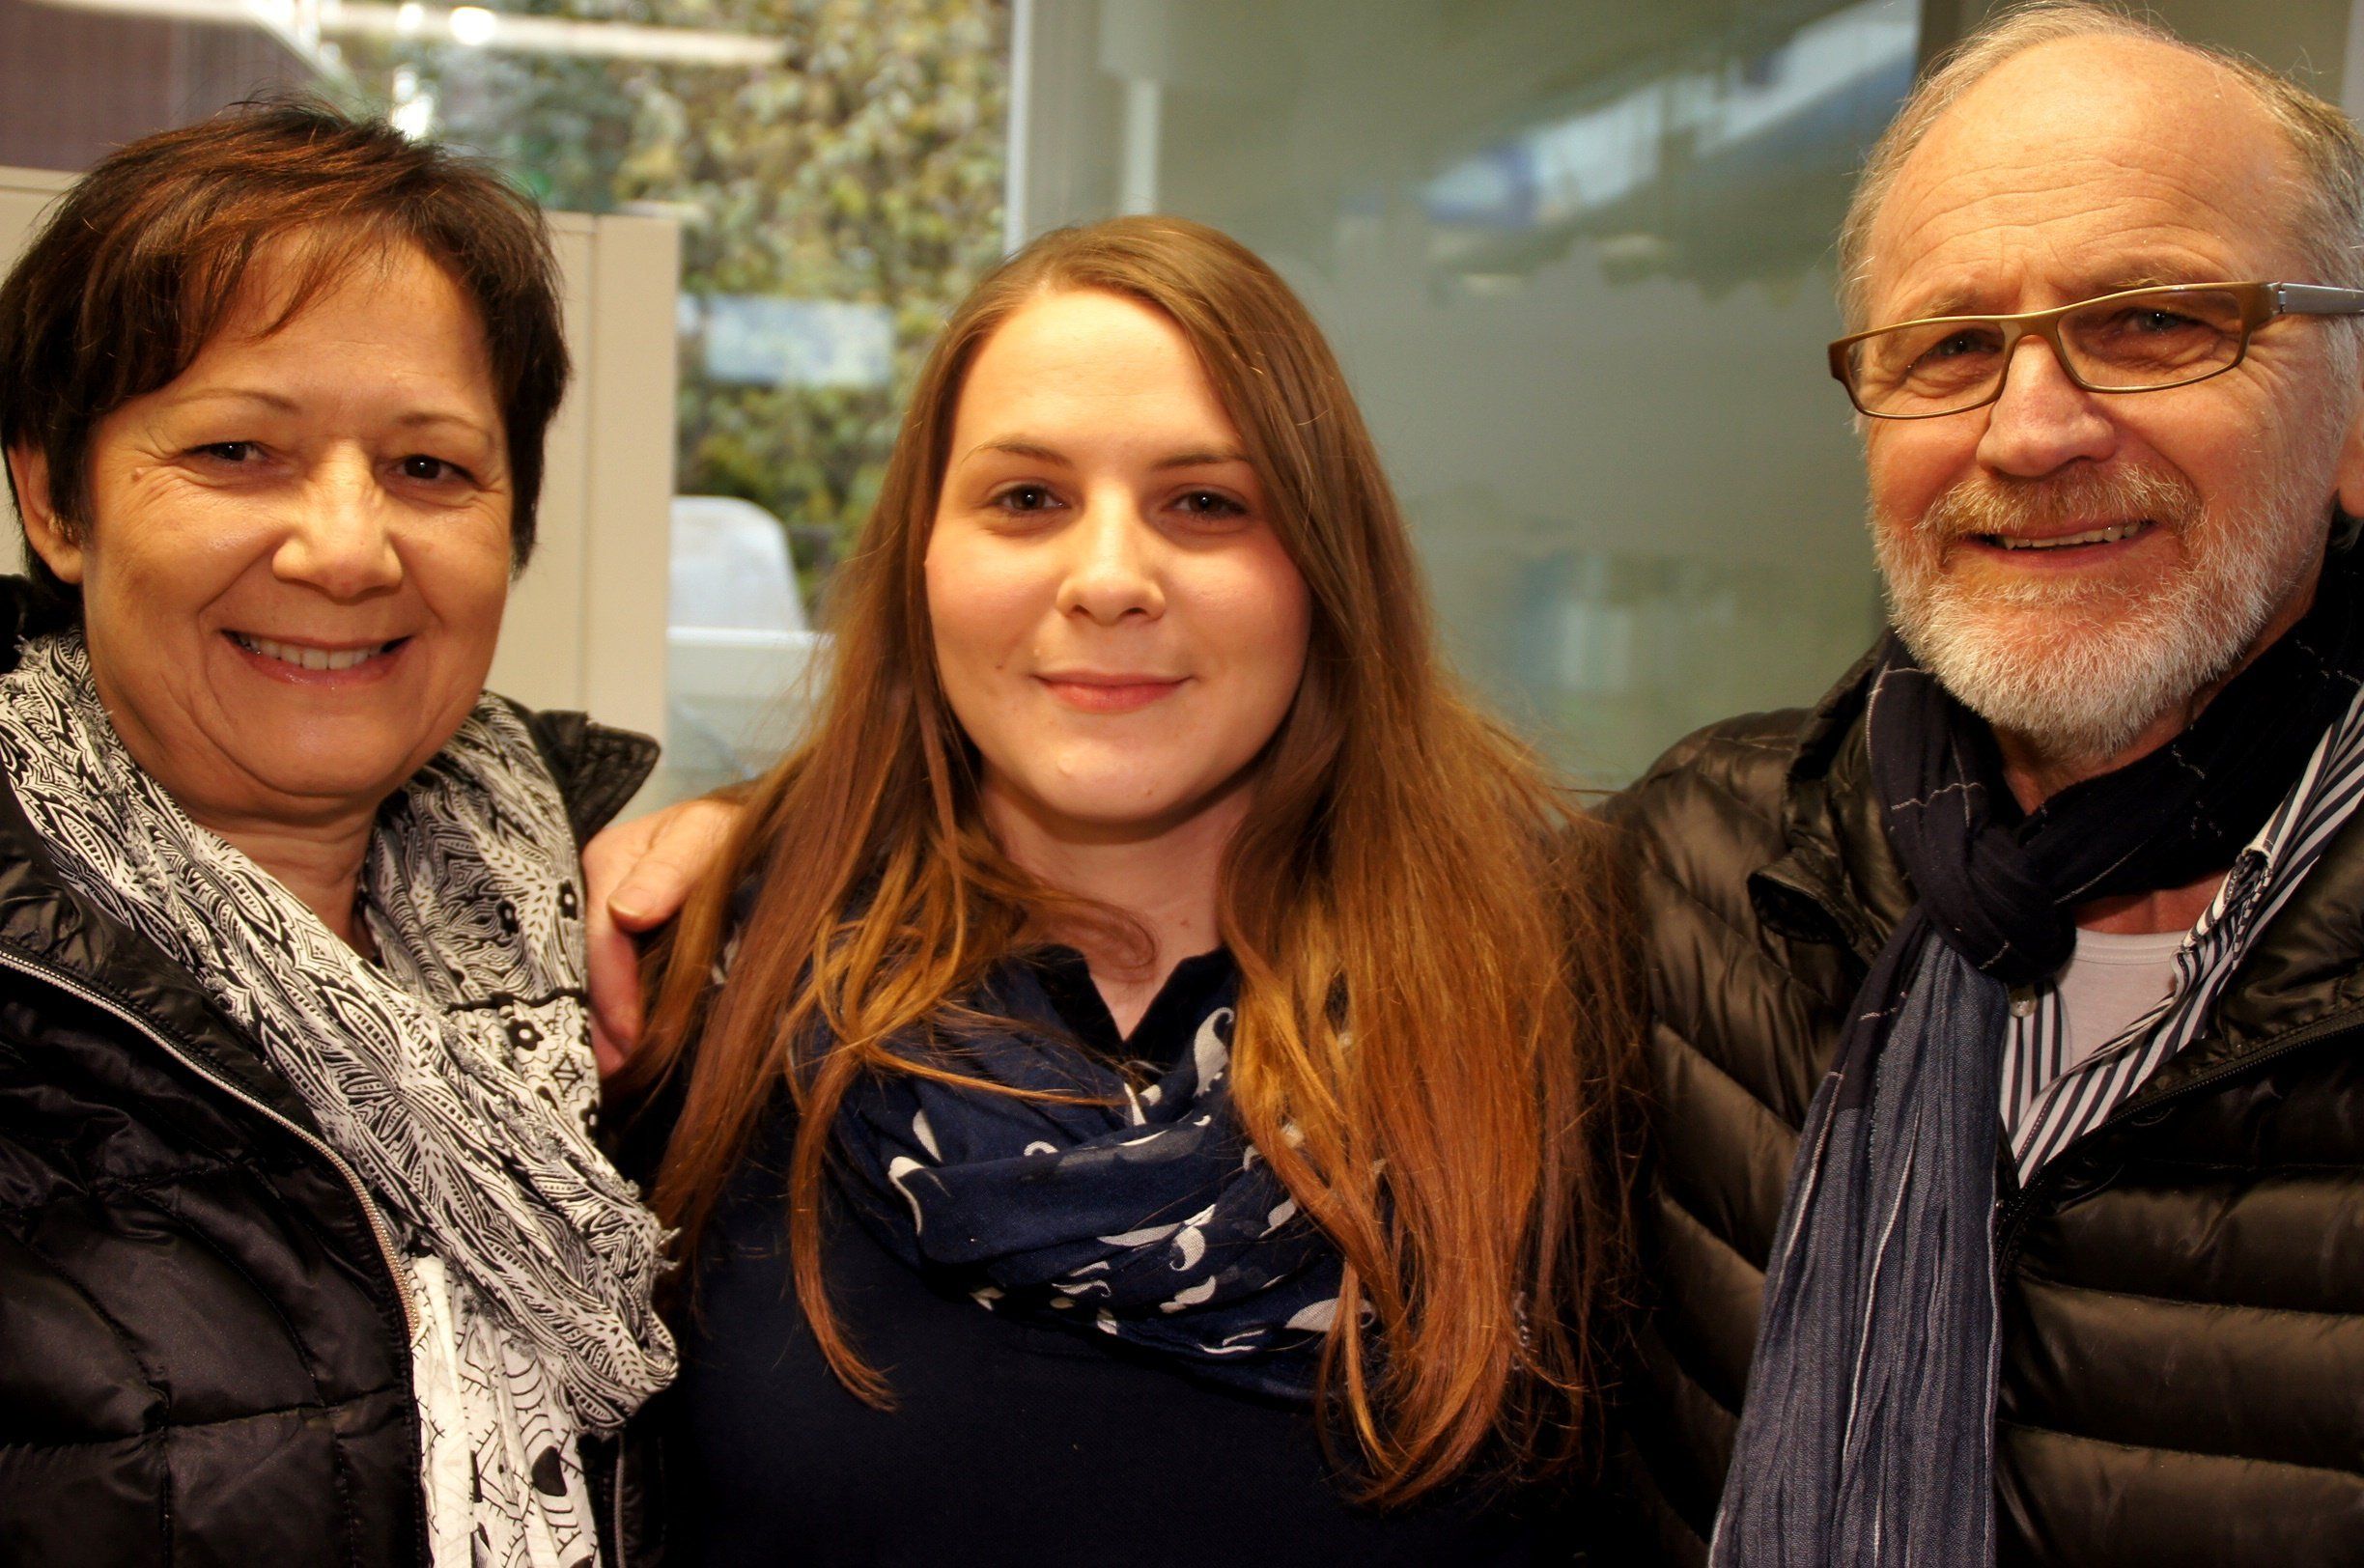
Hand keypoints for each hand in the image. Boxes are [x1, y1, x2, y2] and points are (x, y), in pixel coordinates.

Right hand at [583, 796, 739, 1076]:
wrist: (757, 826)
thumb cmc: (734, 829)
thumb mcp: (707, 835)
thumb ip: (670, 871)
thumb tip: (626, 913)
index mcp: (606, 862)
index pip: (600, 938)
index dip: (613, 993)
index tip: (630, 1041)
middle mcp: (592, 890)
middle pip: (583, 964)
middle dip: (597, 1021)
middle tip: (614, 1074)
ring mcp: (602, 914)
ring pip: (589, 977)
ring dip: (600, 1026)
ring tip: (615, 1073)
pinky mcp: (619, 935)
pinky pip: (607, 977)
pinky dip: (613, 1013)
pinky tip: (622, 1048)